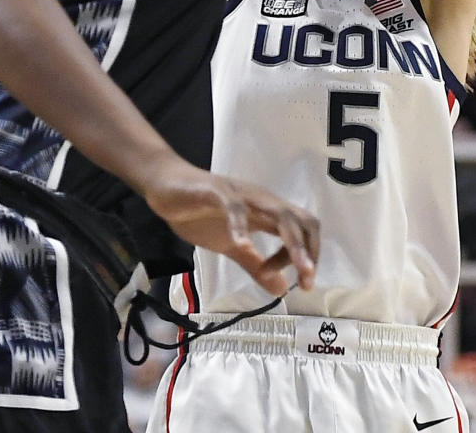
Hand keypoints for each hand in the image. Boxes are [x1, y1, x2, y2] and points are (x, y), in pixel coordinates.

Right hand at [143, 161, 318, 296]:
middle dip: (308, 251)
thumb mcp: (231, 246)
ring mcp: (241, 194)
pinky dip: (242, 227)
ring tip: (293, 267)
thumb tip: (282, 289)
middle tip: (306, 281)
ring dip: (290, 242)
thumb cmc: (200, 212)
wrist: (167, 185)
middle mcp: (261, 201)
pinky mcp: (216, 191)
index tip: (296, 284)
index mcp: (266, 213)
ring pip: (278, 213)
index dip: (305, 257)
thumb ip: (255, 265)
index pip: (303, 230)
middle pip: (299, 220)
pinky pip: (235, 207)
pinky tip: (242, 246)